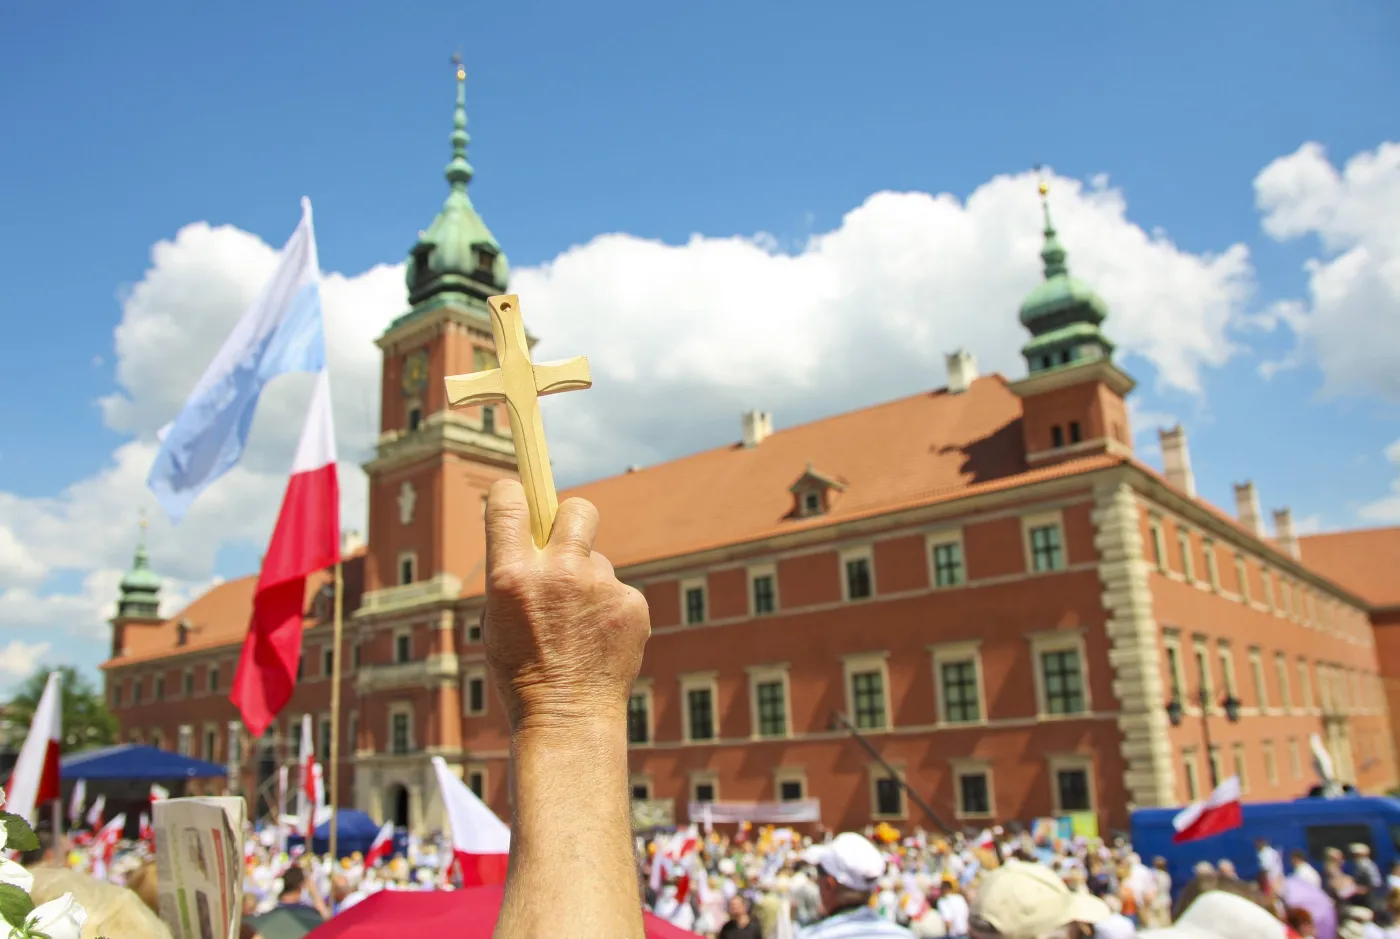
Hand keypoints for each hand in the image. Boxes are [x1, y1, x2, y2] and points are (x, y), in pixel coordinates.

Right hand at [482, 479, 650, 734]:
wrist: (567, 720)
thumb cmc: (522, 673)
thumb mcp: (496, 620)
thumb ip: (513, 574)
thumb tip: (531, 536)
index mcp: (511, 576)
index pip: (510, 501)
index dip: (513, 495)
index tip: (516, 499)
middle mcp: (558, 572)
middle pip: (577, 508)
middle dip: (570, 518)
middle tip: (565, 545)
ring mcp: (601, 587)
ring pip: (597, 560)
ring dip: (588, 581)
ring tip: (577, 626)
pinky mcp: (633, 603)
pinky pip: (617, 590)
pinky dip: (609, 609)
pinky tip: (598, 640)